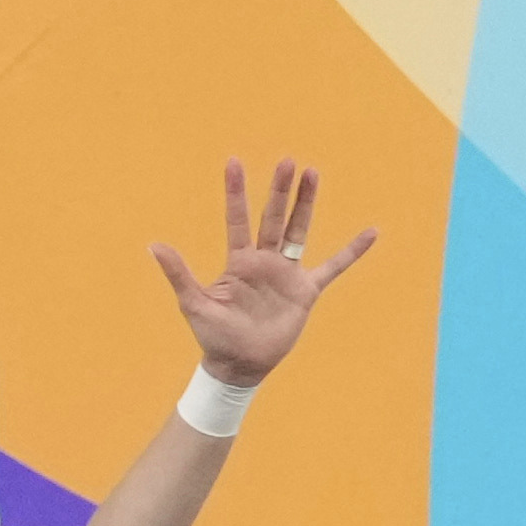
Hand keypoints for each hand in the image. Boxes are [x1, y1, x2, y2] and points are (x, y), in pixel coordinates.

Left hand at [161, 157, 373, 385]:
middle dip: (280, 190)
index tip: (234, 162)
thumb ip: (179, 273)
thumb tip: (154, 245)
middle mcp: (264, 261)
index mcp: (238, 262)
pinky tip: (371, 233)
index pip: (237, 219)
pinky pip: (333, 267)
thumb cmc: (213, 335)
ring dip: (306, 204)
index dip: (235, 192)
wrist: (239, 364)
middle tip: (288, 161)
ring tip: (313, 173)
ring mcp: (286, 274)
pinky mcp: (306, 291)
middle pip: (273, 218)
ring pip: (299, 231)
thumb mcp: (193, 303)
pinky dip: (351, 251)